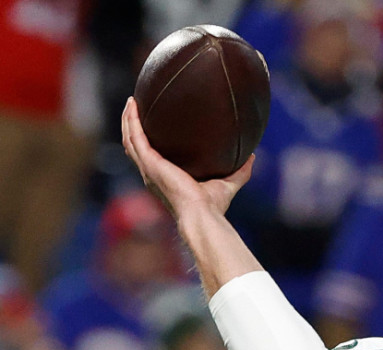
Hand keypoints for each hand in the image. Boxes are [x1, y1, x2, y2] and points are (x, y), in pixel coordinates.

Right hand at [120, 97, 253, 219]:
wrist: (202, 215)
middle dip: (133, 126)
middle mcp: (152, 174)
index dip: (148, 142)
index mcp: (164, 179)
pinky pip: (135, 137)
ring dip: (128, 119)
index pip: (151, 158)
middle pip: (135, 146)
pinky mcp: (150, 163)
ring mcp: (148, 169)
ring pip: (130, 140)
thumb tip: (253, 155)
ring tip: (131, 101)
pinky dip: (131, 121)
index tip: (151, 125)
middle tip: (135, 107)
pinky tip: (133, 104)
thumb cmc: (212, 206)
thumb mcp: (228, 183)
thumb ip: (240, 171)